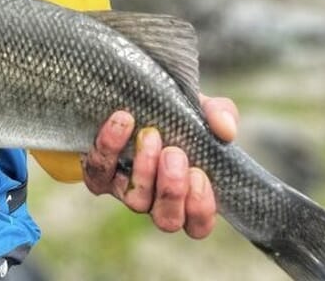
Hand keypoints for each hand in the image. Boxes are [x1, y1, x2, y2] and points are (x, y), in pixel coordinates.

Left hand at [82, 94, 238, 238]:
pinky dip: (110, 146)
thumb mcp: (201, 109)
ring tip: (151, 135)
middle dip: (172, 190)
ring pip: (135, 201)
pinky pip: (101, 172)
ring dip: (144, 169)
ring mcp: (126, 191)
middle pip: (167, 220)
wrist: (130, 98)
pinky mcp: (99, 176)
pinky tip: (122, 120)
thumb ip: (219, 115)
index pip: (198, 224)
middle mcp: (157, 201)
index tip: (199, 173)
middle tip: (174, 154)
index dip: (200, 208)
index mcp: (188, 195)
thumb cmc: (174, 114)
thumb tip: (225, 130)